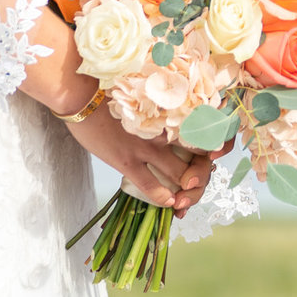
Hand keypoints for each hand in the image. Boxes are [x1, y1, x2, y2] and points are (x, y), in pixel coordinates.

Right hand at [66, 100, 215, 211]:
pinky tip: (169, 202)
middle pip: (199, 160)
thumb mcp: (147, 100)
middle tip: (194, 187)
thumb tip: (176, 125)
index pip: (206, 136)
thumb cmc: (113, 94)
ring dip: (187, 192)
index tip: (212, 162)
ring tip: (184, 199)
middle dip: (201, 179)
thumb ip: (165, 114)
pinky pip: (151, 184)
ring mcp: (148, 146)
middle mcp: (167, 130)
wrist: (84, 95)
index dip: (213, 154)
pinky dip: (162, 196)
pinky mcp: (127, 160)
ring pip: (181, 175)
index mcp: (175, 114)